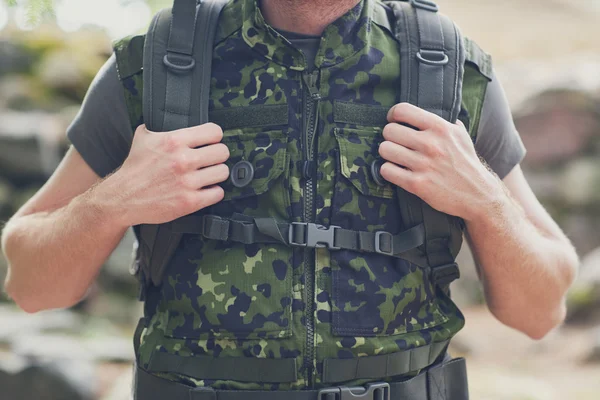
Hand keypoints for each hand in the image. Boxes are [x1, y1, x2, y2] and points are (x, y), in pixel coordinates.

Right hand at [99, 123, 229, 226]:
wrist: (122, 198)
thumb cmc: (134, 169)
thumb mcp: (143, 138)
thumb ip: (161, 126)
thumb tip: (172, 114)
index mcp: (174, 141)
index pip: (214, 132)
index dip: (214, 137)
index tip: (211, 142)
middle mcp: (182, 160)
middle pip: (222, 152)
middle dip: (217, 156)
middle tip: (210, 160)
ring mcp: (187, 182)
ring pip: (222, 172)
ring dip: (216, 174)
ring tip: (207, 176)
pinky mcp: (189, 202)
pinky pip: (218, 193)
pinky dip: (213, 192)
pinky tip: (204, 190)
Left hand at [378, 103, 503, 221]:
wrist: (478, 194)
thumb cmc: (466, 163)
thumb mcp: (461, 136)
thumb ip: (444, 122)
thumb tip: (427, 112)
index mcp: (440, 128)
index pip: (403, 110)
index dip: (393, 115)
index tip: (394, 121)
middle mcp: (431, 144)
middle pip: (389, 131)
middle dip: (390, 137)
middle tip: (396, 143)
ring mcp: (423, 165)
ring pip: (385, 149)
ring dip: (387, 154)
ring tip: (395, 157)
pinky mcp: (417, 184)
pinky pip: (387, 170)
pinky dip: (388, 171)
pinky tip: (396, 171)